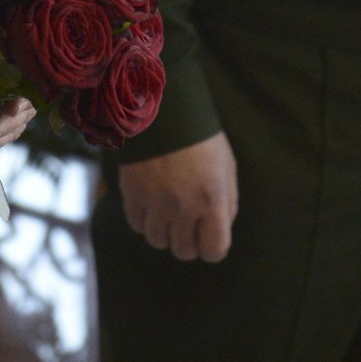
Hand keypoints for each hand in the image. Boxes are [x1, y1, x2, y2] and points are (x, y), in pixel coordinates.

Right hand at [118, 132, 237, 262]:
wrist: (163, 110)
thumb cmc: (201, 139)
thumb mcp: (226, 167)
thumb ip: (227, 202)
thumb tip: (220, 230)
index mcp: (212, 199)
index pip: (214, 251)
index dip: (213, 248)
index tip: (209, 236)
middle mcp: (184, 206)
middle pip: (184, 251)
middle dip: (189, 241)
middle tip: (189, 222)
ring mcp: (156, 202)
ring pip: (158, 242)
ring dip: (165, 231)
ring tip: (169, 209)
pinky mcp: (132, 194)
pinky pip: (138, 225)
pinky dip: (145, 220)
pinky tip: (152, 202)